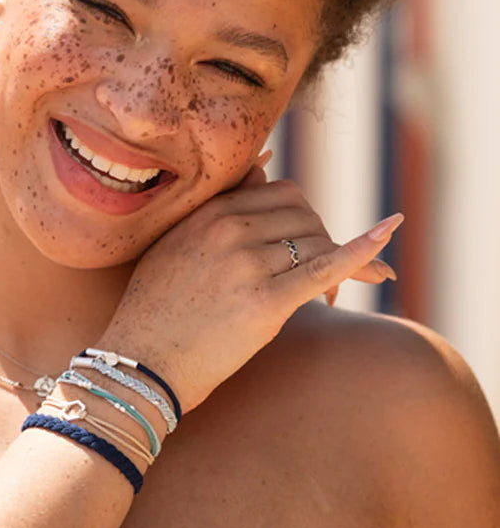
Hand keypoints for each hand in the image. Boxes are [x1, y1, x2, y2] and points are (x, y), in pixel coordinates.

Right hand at [97, 161, 402, 413]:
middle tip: (318, 279)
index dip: (301, 220)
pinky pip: (326, 267)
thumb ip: (220, 205)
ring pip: (317, 241)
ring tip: (328, 298)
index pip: (281, 193)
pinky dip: (362, 251)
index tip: (303, 248)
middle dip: (318, 240)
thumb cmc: (156, 309)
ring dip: (333, 263)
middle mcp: (229, 230)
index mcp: (208, 213)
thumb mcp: (175, 243)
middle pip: (305, 213)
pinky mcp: (266, 302)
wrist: (140, 363)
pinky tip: (387, 234)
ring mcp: (247, 264)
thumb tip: (265, 164)